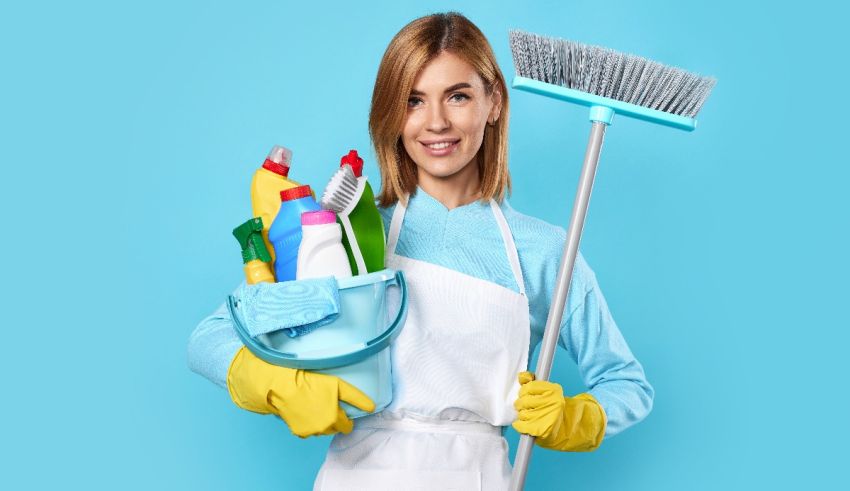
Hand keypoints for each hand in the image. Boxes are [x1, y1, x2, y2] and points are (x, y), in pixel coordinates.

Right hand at [227, 347, 374, 437]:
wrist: (282, 387)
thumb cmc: (311, 383)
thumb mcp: (338, 385)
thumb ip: (356, 397)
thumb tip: (372, 407)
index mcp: (335, 420)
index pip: (347, 426)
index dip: (346, 417)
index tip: (342, 408)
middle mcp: (323, 430)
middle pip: (334, 428)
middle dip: (334, 419)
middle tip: (327, 404)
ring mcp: (309, 432)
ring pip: (321, 430)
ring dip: (321, 421)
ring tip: (315, 405)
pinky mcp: (297, 431)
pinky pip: (307, 430)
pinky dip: (308, 423)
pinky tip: (305, 410)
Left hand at [512, 371, 606, 451]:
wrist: (568, 428)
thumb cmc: (554, 409)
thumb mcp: (548, 392)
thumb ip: (532, 383)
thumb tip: (522, 376)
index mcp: (553, 390)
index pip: (529, 387)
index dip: (524, 391)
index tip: (526, 394)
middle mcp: (552, 402)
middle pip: (523, 401)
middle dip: (521, 404)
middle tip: (527, 407)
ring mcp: (547, 416)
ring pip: (522, 413)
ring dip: (522, 415)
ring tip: (530, 416)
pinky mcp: (541, 430)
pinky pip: (521, 425)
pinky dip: (520, 425)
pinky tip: (526, 424)